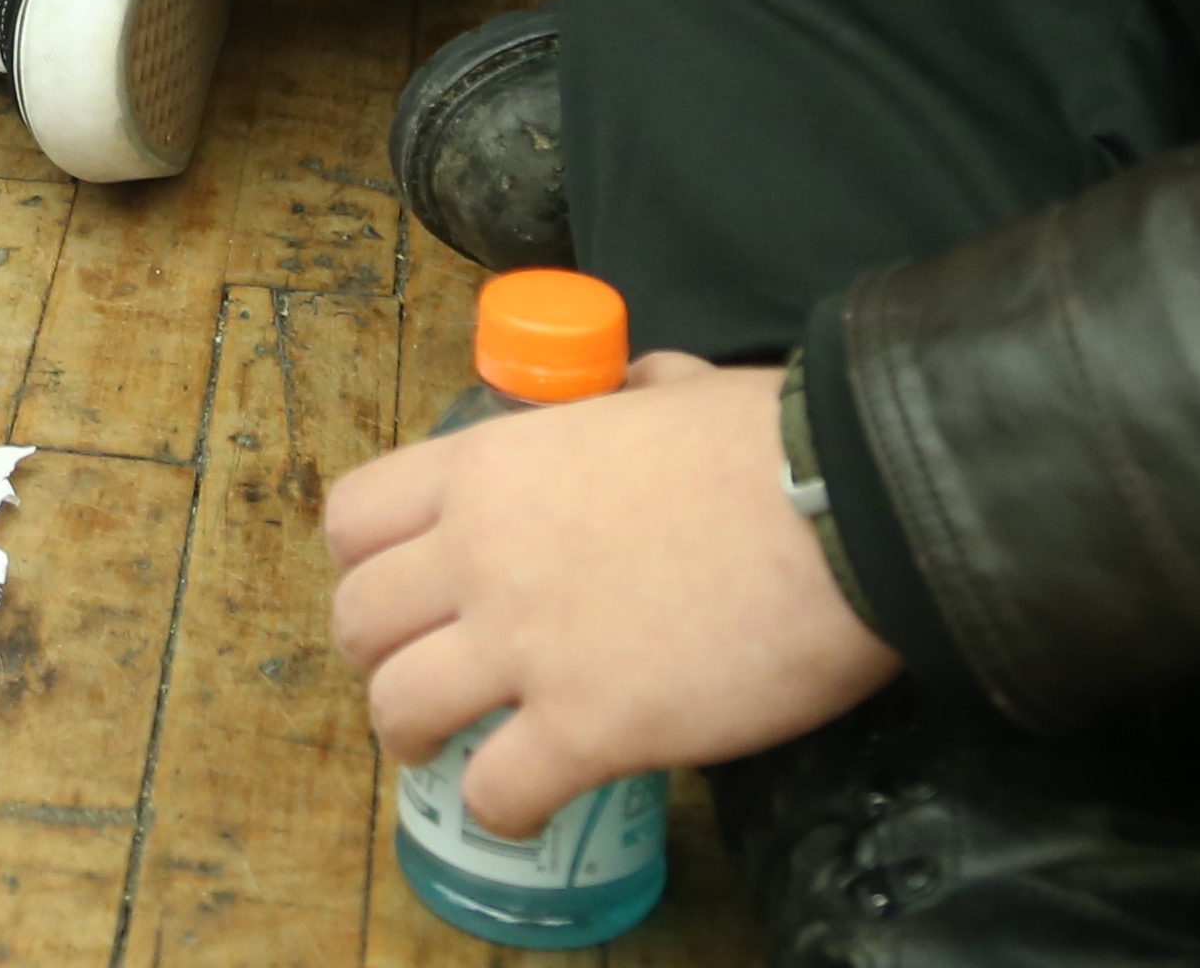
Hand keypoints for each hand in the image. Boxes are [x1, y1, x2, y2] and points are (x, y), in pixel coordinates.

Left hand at [323, 356, 900, 834]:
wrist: (845, 510)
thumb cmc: (769, 444)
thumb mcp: (677, 390)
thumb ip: (632, 393)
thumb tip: (638, 390)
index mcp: (490, 466)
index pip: (354, 517)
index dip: (365, 564)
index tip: (402, 592)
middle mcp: (481, 552)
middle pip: (359, 619)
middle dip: (377, 657)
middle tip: (422, 678)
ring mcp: (526, 644)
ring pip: (398, 708)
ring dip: (413, 737)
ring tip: (448, 753)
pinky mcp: (586, 728)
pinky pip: (496, 790)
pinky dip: (501, 809)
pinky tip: (529, 806)